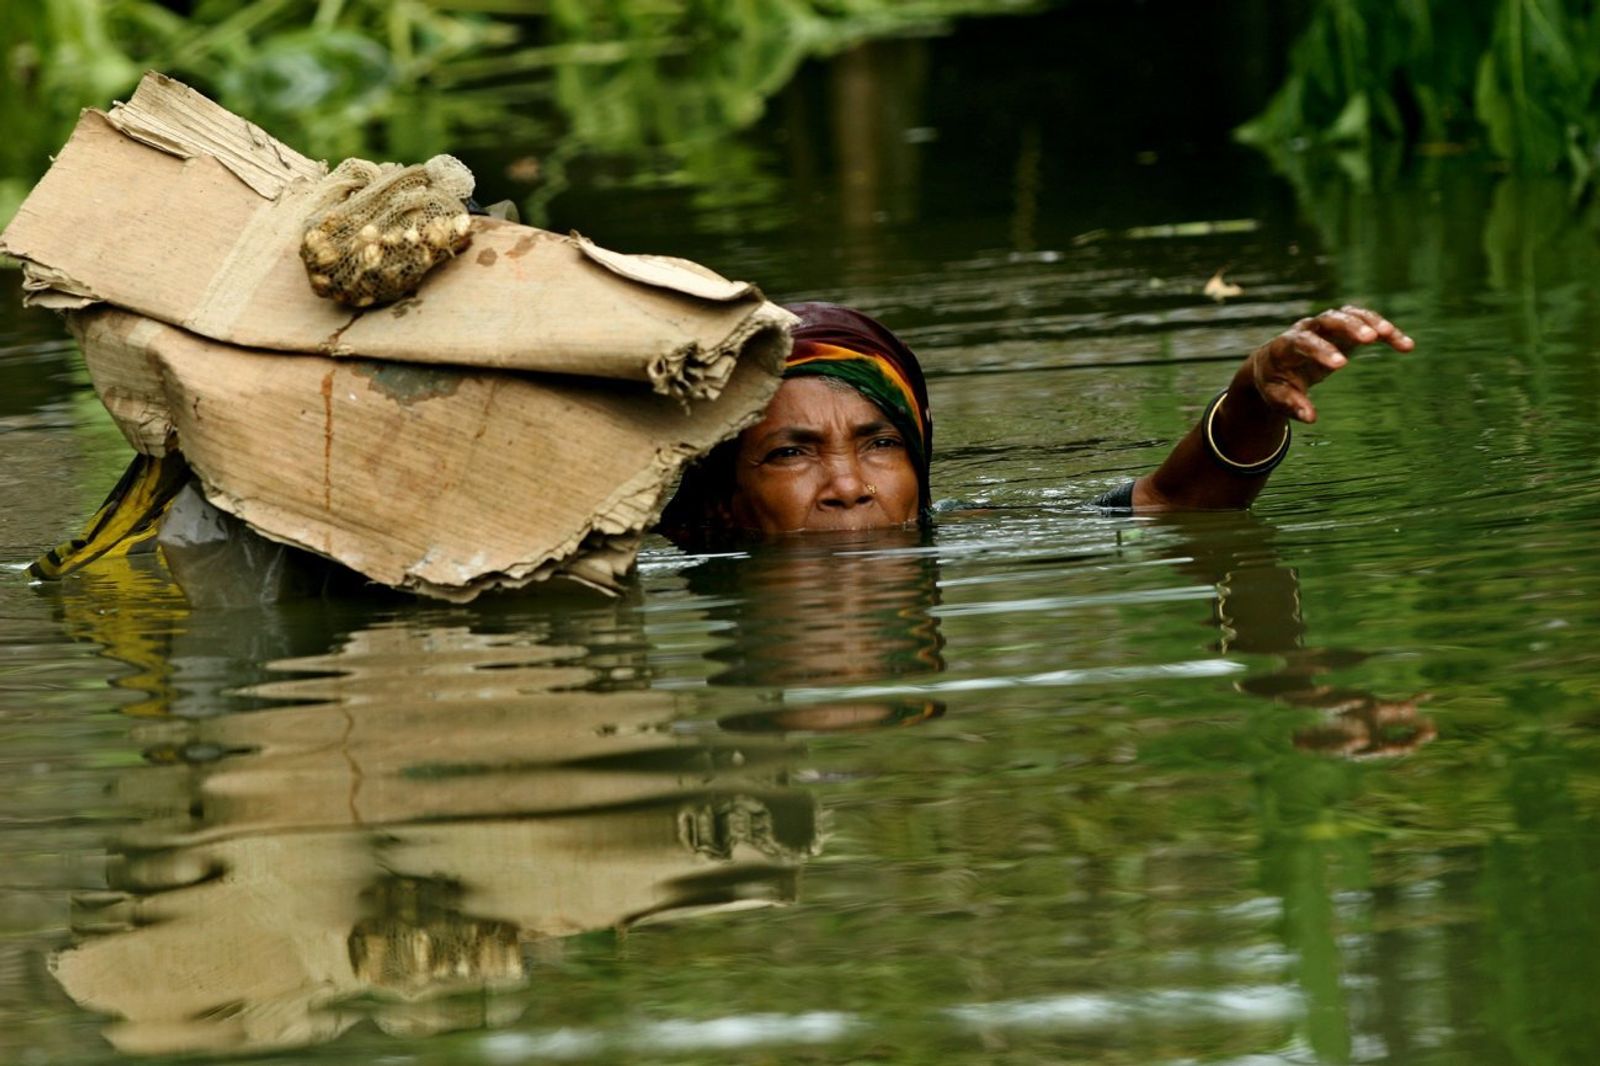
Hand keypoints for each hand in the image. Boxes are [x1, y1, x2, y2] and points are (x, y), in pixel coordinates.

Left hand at [1249, 306, 1413, 422]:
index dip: (1321, 350)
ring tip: (1390, 335)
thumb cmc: (1275, 384)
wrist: (1274, 365)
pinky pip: (1365, 322)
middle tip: (1370, 338)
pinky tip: (1405, 345)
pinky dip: (1385, 330)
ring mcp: (1325, 326)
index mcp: (1286, 345)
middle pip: (1329, 319)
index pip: (1302, 341)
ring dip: (1370, 322)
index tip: (1341, 365)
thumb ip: (1293, 405)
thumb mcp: (1277, 397)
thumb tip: (1311, 418)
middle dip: (1349, 326)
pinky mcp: (1343, 328)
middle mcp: (1306, 329)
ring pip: (1349, 314)